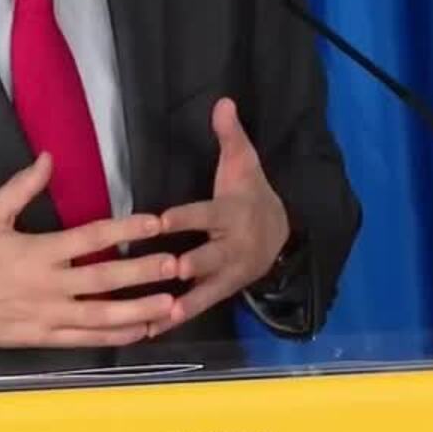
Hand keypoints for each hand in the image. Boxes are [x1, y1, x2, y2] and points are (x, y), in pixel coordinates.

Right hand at [0, 153, 179, 348]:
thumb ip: (20, 188)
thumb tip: (48, 159)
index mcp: (38, 253)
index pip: (90, 239)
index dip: (125, 230)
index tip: (155, 222)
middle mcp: (50, 287)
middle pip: (103, 281)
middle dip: (142, 273)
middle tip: (175, 265)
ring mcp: (50, 316)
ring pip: (102, 317)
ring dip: (139, 311)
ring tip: (171, 304)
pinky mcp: (48, 338)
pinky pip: (88, 340)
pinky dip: (117, 337)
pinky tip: (143, 331)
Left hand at [156, 99, 290, 330]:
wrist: (283, 231)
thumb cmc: (250, 192)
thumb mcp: (244, 161)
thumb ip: (230, 135)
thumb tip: (223, 100)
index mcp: (233, 213)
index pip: (206, 214)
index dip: (185, 217)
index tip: (161, 220)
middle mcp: (233, 246)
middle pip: (210, 257)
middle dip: (192, 264)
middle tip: (169, 270)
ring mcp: (229, 273)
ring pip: (205, 289)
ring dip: (183, 303)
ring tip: (158, 315)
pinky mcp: (222, 291)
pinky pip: (199, 306)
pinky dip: (176, 319)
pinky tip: (149, 331)